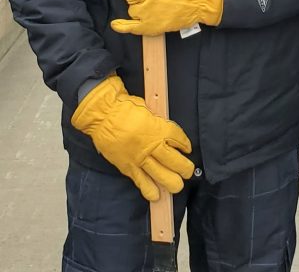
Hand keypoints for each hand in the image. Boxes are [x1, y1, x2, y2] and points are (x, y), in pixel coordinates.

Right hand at [71, 75, 193, 200]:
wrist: (104, 117)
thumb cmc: (126, 108)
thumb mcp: (149, 110)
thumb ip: (158, 123)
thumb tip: (165, 130)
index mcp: (158, 128)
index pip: (178, 139)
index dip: (185, 145)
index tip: (187, 149)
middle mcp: (151, 145)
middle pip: (173, 160)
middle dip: (184, 168)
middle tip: (188, 172)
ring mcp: (139, 158)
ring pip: (159, 174)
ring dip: (171, 182)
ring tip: (177, 186)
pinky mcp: (127, 167)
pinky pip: (140, 181)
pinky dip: (149, 189)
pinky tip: (156, 196)